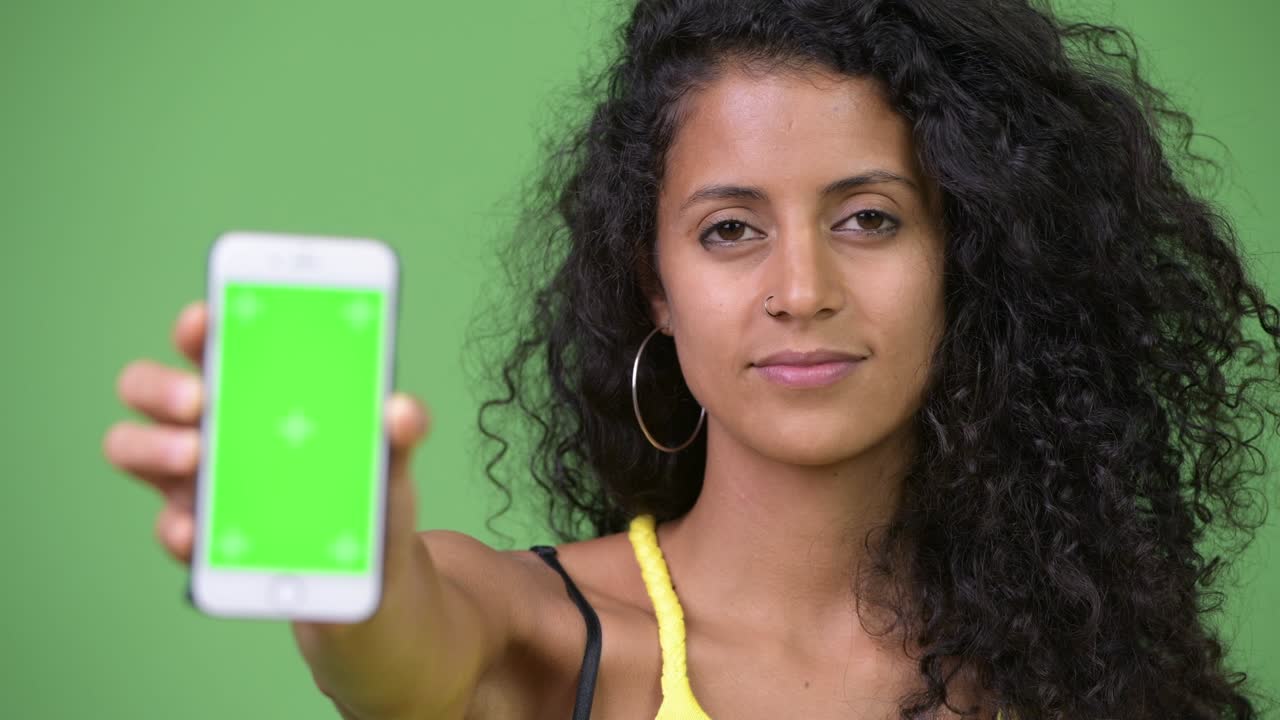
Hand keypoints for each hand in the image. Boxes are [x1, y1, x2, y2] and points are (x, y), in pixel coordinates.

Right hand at [104, 299, 440, 718]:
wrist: (371, 577)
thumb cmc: (371, 494)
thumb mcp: (392, 460)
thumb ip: (400, 432)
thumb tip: (403, 411)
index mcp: (253, 387)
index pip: (209, 340)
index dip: (199, 324)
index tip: (208, 318)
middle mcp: (209, 425)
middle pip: (148, 386)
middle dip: (162, 385)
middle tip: (200, 400)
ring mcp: (194, 480)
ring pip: (133, 446)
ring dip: (153, 447)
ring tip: (196, 457)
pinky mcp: (198, 538)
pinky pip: (168, 526)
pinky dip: (178, 527)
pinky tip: (198, 534)